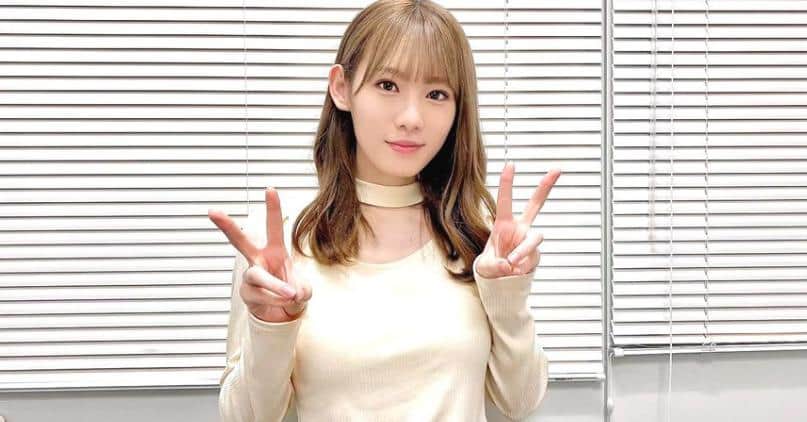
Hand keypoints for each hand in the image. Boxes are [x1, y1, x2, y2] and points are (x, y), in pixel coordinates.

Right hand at [208, 187, 311, 322]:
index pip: (274, 226)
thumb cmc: (291, 291)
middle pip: (239, 241)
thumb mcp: (304, 289)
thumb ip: (301, 289)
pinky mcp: (246, 293)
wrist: (281, 313)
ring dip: (275, 285)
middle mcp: (258, 259)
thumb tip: (290, 293)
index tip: (270, 189)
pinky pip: (261, 296)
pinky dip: (276, 301)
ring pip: (258, 275)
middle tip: (212, 212)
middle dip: (227, 226)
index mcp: (275, 250)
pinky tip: (283, 303)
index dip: (272, 208)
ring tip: (290, 294)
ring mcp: (250, 276)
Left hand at [475, 162, 560, 278]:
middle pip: (536, 204)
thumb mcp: (486, 266)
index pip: (505, 200)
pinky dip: (523, 265)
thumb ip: (494, 266)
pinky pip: (532, 257)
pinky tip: (515, 271)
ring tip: (511, 263)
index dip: (507, 183)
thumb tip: (508, 265)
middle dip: (546, 186)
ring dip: (523, 250)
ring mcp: (529, 240)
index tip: (510, 164)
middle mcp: (520, 228)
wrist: (502, 279)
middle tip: (557, 169)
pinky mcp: (537, 253)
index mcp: (503, 224)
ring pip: (535, 237)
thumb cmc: (492, 265)